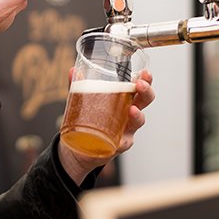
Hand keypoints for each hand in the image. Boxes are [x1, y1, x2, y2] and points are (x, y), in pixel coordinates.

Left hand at [58, 69, 154, 184]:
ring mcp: (126, 130)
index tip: (145, 72)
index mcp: (124, 100)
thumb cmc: (88, 120)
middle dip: (146, 92)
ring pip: (138, 122)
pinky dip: (123, 142)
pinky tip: (120, 141)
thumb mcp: (82, 101)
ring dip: (137, 115)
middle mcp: (129, 114)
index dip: (145, 80)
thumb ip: (78, 86)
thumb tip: (73, 71)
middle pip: (144, 101)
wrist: (81, 147)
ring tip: (132, 111)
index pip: (138, 87)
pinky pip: (124, 143)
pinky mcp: (119, 145)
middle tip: (140, 85)